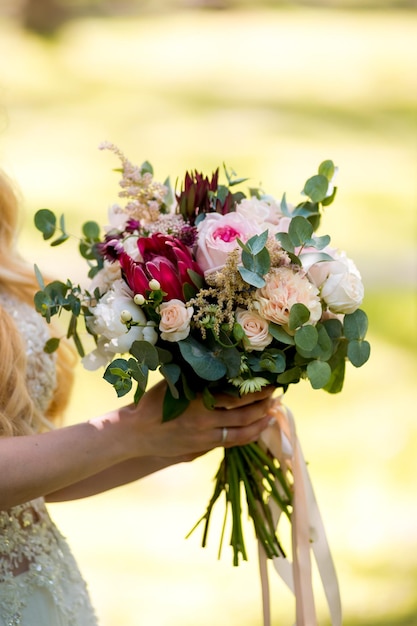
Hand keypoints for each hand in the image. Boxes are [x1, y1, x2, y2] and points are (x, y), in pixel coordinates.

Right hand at [123, 381, 274, 459]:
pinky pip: (231, 443)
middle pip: (244, 415)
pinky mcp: (202, 449)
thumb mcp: (174, 384)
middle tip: (277, 396)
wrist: (136, 433)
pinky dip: (247, 436)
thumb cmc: (152, 403)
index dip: (256, 392)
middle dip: (264, 406)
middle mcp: (205, 421)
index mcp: (198, 401)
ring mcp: (204, 438)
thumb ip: (196, 380)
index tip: (270, 383)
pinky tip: (256, 430)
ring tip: (273, 414)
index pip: (236, 397)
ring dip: (260, 423)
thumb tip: (222, 369)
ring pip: (241, 433)